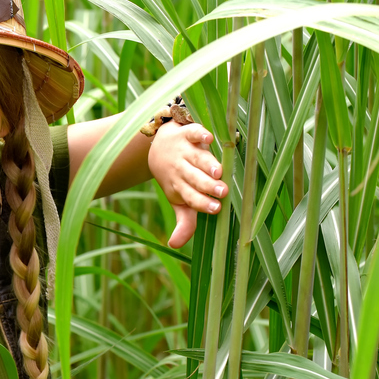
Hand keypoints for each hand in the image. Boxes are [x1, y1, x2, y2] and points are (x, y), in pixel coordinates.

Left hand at [148, 121, 227, 248]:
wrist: (157, 148)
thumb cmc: (176, 178)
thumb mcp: (178, 200)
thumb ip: (184, 222)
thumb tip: (174, 245)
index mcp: (179, 187)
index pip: (190, 197)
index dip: (202, 203)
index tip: (216, 209)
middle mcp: (180, 169)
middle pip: (194, 178)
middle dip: (207, 186)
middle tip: (222, 191)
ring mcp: (184, 150)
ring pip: (196, 158)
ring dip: (206, 164)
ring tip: (218, 171)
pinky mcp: (187, 133)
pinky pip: (193, 132)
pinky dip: (199, 134)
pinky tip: (208, 138)